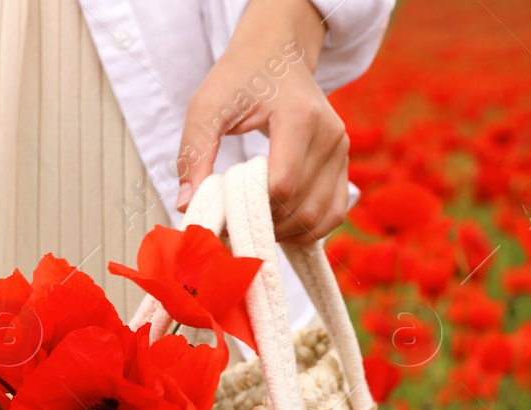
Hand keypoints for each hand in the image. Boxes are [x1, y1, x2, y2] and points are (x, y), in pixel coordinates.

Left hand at [177, 0, 347, 242]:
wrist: (277, 55)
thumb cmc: (239, 79)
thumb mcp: (206, 108)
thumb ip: (193, 154)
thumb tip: (187, 205)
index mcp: (299, 118)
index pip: (280, 186)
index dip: (247, 210)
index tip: (218, 213)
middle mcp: (330, 135)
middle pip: (299, 208)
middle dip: (260, 226)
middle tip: (227, 225)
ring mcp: (341, 150)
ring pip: (317, 219)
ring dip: (280, 234)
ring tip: (248, 224)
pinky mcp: (342, 163)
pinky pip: (332, 214)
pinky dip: (304, 231)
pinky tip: (274, 225)